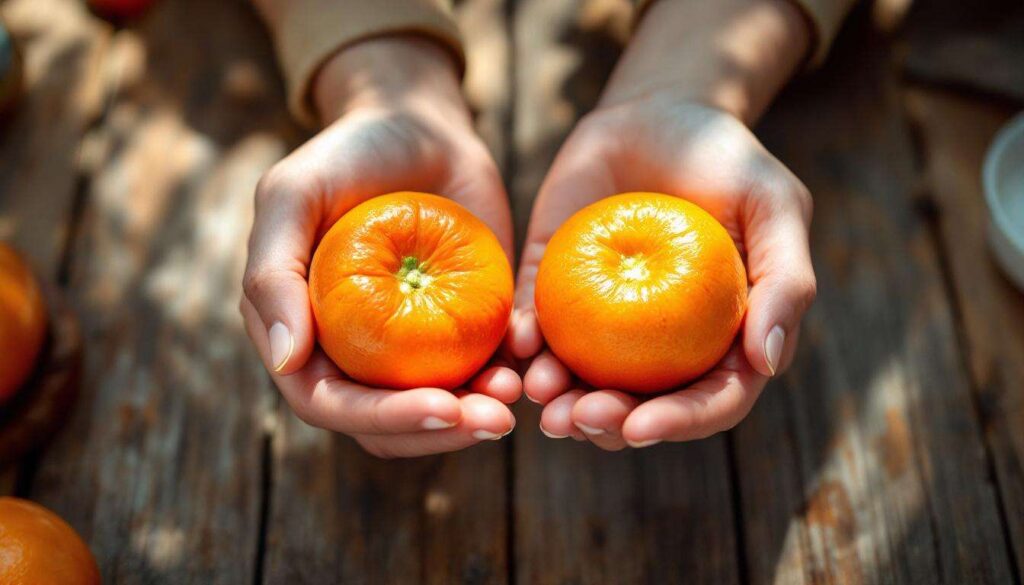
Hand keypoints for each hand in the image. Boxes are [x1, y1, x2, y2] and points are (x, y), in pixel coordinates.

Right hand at [241, 36, 518, 457]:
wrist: (416, 125)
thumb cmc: (344, 153)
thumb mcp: (293, 194)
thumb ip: (271, 271)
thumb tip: (285, 361)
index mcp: (303, 335)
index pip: (329, 403)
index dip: (382, 417)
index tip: (440, 407)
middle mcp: (351, 353)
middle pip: (385, 424)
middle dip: (439, 430)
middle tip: (496, 420)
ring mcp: (408, 345)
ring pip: (432, 411)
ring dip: (474, 417)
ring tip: (516, 400)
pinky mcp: (458, 327)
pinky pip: (478, 372)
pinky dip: (502, 379)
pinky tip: (529, 371)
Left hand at [510, 100, 814, 449]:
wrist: (658, 111)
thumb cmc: (729, 160)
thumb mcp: (775, 208)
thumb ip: (786, 283)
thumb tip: (765, 365)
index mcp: (722, 341)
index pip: (708, 401)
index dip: (677, 424)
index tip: (641, 427)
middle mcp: (660, 345)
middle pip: (637, 406)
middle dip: (604, 424)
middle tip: (572, 418)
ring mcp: (604, 320)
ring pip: (580, 380)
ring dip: (557, 398)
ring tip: (538, 394)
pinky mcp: (554, 287)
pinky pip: (536, 325)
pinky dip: (524, 342)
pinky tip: (517, 345)